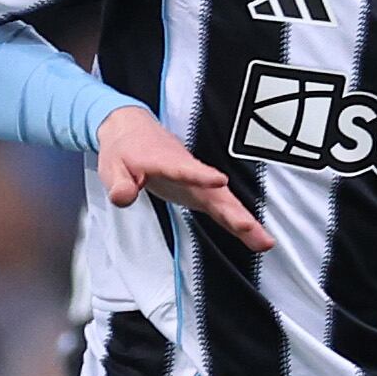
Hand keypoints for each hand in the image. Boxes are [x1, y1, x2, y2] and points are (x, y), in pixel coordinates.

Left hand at [97, 108, 271, 252]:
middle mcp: (189, 171)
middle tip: (250, 228)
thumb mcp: (111, 168)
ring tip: (265, 242)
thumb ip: (118, 184)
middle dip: (234, 210)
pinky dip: (237, 224)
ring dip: (244, 222)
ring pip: (224, 203)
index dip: (200, 176)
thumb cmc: (124, 150)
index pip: (183, 169)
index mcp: (165, 161)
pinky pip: (222, 209)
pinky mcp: (201, 193)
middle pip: (214, 192)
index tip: (220, 181)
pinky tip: (256, 239)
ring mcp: (198, 183)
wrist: (134, 133)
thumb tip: (123, 198)